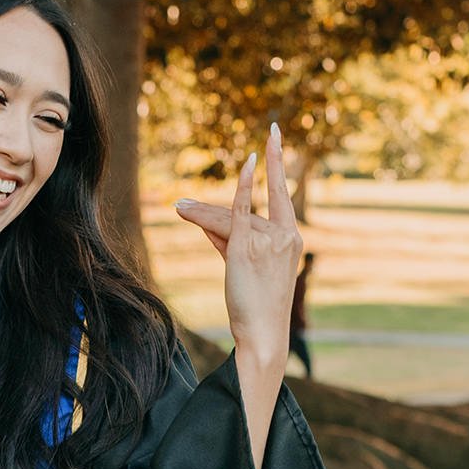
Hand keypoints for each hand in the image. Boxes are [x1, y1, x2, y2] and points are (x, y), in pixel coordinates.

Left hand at [173, 121, 301, 368]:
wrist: (262, 332)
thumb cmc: (255, 307)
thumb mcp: (243, 267)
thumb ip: (227, 239)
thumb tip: (205, 220)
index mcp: (291, 239)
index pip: (281, 194)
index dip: (275, 163)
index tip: (272, 135)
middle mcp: (285, 234)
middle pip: (241, 210)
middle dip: (210, 214)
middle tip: (180, 205)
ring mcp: (269, 238)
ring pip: (229, 217)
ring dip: (201, 216)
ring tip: (178, 208)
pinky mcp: (249, 244)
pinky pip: (238, 211)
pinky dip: (241, 187)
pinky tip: (246, 164)